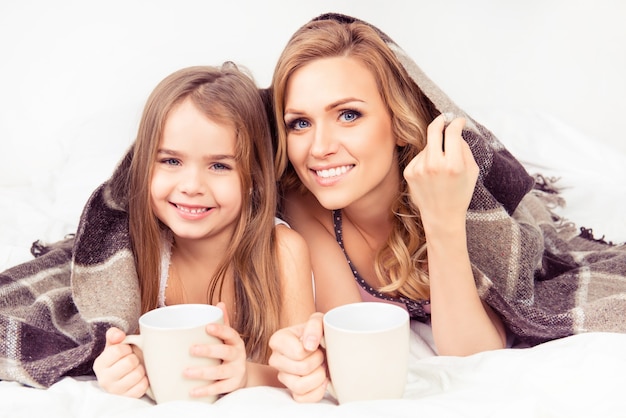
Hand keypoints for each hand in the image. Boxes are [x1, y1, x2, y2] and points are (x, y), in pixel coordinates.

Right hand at [93, 327, 148, 397]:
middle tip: (132, 361)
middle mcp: (104, 380)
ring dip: (140, 369)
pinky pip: (142, 386)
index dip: (126, 348)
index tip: (126, 351)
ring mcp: (115, 391)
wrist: (124, 377)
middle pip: (129, 362)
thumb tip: (118, 335)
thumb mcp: (114, 345)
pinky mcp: (127, 398)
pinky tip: (138, 379)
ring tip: (135, 369)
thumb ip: (114, 335)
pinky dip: (144, 381)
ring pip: (137, 374)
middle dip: (134, 359)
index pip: (118, 350)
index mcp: (100, 364)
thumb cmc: (120, 359)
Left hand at [183, 302, 247, 396]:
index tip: (207, 327)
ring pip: (221, 372)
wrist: (242, 375)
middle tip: (191, 350)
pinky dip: (206, 390)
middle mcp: (238, 355)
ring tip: (186, 372)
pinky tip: (192, 391)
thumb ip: (223, 323)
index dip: (220, 330)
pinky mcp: (233, 385)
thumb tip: (220, 303)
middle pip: (226, 352)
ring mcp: (237, 371)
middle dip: (209, 351)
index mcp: (236, 341)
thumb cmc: (229, 353)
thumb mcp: (228, 338)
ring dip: (203, 372)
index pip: (230, 333)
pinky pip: (220, 388)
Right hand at [268, 312, 327, 402]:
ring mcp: (282, 377)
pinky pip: (302, 399)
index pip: (298, 353)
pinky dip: (317, 391)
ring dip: (318, 377)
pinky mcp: (291, 391)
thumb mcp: (319, 320)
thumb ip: (314, 325)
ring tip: (322, 367)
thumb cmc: (319, 333)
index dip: (313, 350)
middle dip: (318, 362)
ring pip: (300, 386)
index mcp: (278, 340)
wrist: (324, 345)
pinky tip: (322, 380)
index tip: (316, 345)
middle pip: (301, 369)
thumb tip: (309, 345)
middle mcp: (275, 359)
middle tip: (322, 355)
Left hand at [403, 114, 478, 233]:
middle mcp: (434, 165)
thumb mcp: (471, 171)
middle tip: (444, 119)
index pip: (452, 132)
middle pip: (433, 129)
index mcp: (453, 165)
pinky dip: (426, 159)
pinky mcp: (409, 172)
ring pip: (428, 145)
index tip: (459, 121)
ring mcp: (419, 168)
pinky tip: (431, 174)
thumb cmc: (460, 194)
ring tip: (441, 166)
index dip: (456, 122)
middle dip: (440, 121)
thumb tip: (455, 130)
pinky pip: (419, 156)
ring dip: (435, 148)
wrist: (442, 217)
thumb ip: (464, 148)